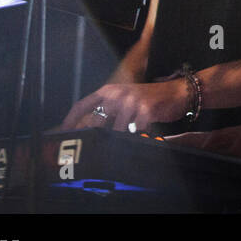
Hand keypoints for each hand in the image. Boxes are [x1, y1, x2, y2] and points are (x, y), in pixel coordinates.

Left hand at [61, 79, 189, 132]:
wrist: (178, 92)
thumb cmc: (150, 99)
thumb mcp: (125, 99)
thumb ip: (107, 111)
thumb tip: (88, 130)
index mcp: (109, 91)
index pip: (81, 105)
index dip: (70, 121)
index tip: (62, 134)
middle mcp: (117, 94)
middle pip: (95, 122)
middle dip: (93, 138)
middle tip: (91, 150)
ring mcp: (131, 101)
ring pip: (116, 131)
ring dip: (119, 141)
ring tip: (123, 144)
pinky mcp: (145, 110)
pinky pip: (135, 132)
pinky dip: (137, 138)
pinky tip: (141, 138)